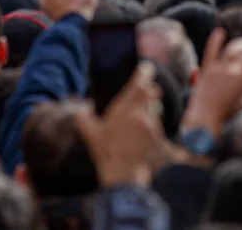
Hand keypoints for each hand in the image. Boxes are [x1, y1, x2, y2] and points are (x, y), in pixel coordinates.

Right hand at [75, 62, 167, 185]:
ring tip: (141, 117)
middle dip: (150, 89)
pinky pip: (157, 123)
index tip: (146, 67)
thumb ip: (84, 118)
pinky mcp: (158, 134)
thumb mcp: (91, 135)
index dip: (144, 73)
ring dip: (151, 108)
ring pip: (155, 108)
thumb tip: (84, 106)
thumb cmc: (106, 153)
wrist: (124, 174)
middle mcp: (139, 113)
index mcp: (123, 109)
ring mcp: (151, 123)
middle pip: (150, 92)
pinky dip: (152, 124)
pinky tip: (143, 133)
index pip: (139, 84)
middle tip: (148, 89)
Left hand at [181, 28, 241, 134]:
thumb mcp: (239, 106)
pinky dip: (216, 41)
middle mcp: (233, 71)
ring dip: (237, 45)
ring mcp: (219, 69)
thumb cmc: (223, 114)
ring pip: (230, 50)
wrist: (203, 118)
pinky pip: (211, 51)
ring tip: (241, 43)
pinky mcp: (206, 69)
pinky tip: (220, 32)